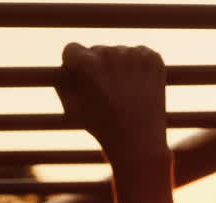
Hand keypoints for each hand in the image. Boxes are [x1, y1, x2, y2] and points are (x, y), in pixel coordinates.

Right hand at [56, 43, 169, 166]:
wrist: (140, 142)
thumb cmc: (100, 127)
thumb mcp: (71, 107)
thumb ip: (62, 81)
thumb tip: (64, 63)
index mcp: (87, 63)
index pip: (72, 48)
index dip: (73, 65)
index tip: (79, 78)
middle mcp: (111, 53)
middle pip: (97, 50)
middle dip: (97, 66)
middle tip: (105, 93)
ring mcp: (135, 54)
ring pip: (119, 52)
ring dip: (117, 67)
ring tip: (122, 93)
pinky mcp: (153, 58)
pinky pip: (138, 55)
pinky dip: (136, 67)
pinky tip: (136, 88)